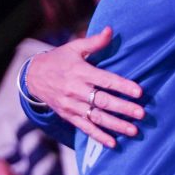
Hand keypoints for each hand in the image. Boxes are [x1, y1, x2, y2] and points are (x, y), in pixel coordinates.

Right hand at [25, 27, 144, 147]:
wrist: (33, 76)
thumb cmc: (59, 59)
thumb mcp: (75, 47)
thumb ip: (95, 42)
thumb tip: (111, 30)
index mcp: (80, 72)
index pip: (105, 80)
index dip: (122, 86)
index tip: (139, 92)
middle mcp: (75, 90)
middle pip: (102, 101)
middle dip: (123, 108)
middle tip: (141, 114)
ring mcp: (71, 105)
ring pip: (96, 117)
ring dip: (115, 125)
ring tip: (133, 130)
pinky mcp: (67, 115)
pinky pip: (84, 127)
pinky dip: (98, 136)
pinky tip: (113, 143)